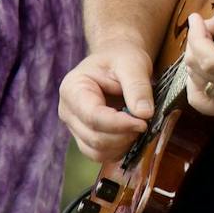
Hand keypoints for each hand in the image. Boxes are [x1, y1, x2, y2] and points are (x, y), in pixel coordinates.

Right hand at [58, 40, 155, 161]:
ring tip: (139, 126)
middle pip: (94, 137)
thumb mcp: (133, 63)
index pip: (93, 116)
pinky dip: (119, 149)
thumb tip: (144, 114)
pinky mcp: (86, 138)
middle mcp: (68, 112)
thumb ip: (137, 86)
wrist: (117, 60)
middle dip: (123, 135)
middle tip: (146, 123)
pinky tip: (131, 134)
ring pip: (96, 151)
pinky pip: (101, 155)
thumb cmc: (122, 57)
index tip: (143, 121)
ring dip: (122, 145)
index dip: (119, 124)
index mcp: (72, 89)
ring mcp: (75, 127)